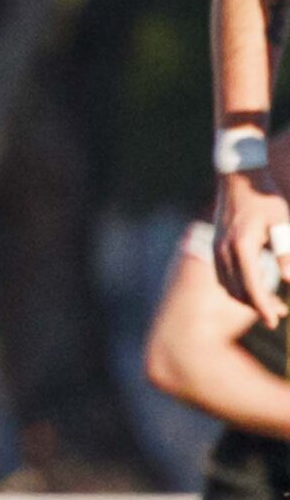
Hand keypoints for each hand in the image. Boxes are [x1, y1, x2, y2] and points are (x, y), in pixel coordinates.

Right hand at [212, 169, 289, 327]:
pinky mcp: (215, 248)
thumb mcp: (282, 223)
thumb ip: (286, 252)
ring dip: (247, 298)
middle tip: (279, 315)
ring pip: (228, 286)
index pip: (251, 286)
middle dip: (257, 306)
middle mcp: (223, 252)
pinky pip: (223, 277)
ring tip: (269, 303)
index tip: (275, 320)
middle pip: (238, 291)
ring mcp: (216, 250)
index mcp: (241, 247)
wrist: (239, 178)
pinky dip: (237, 287)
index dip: (263, 306)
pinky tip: (253, 287)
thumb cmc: (265, 198)